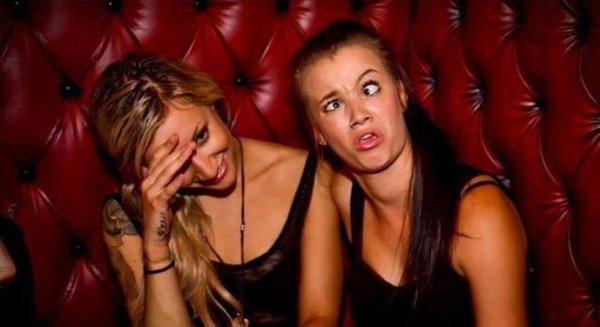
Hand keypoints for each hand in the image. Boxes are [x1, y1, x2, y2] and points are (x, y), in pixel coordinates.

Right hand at [139, 134, 194, 255]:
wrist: (155, 234)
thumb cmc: (161, 213)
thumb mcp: (163, 194)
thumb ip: (165, 181)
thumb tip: (173, 170)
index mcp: (147, 179)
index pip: (155, 159)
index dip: (165, 147)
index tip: (175, 136)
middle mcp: (146, 184)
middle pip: (162, 164)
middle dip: (177, 152)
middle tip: (190, 143)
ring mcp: (150, 193)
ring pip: (166, 174)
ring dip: (178, 162)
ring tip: (189, 153)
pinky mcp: (157, 204)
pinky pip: (168, 192)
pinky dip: (175, 184)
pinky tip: (183, 177)